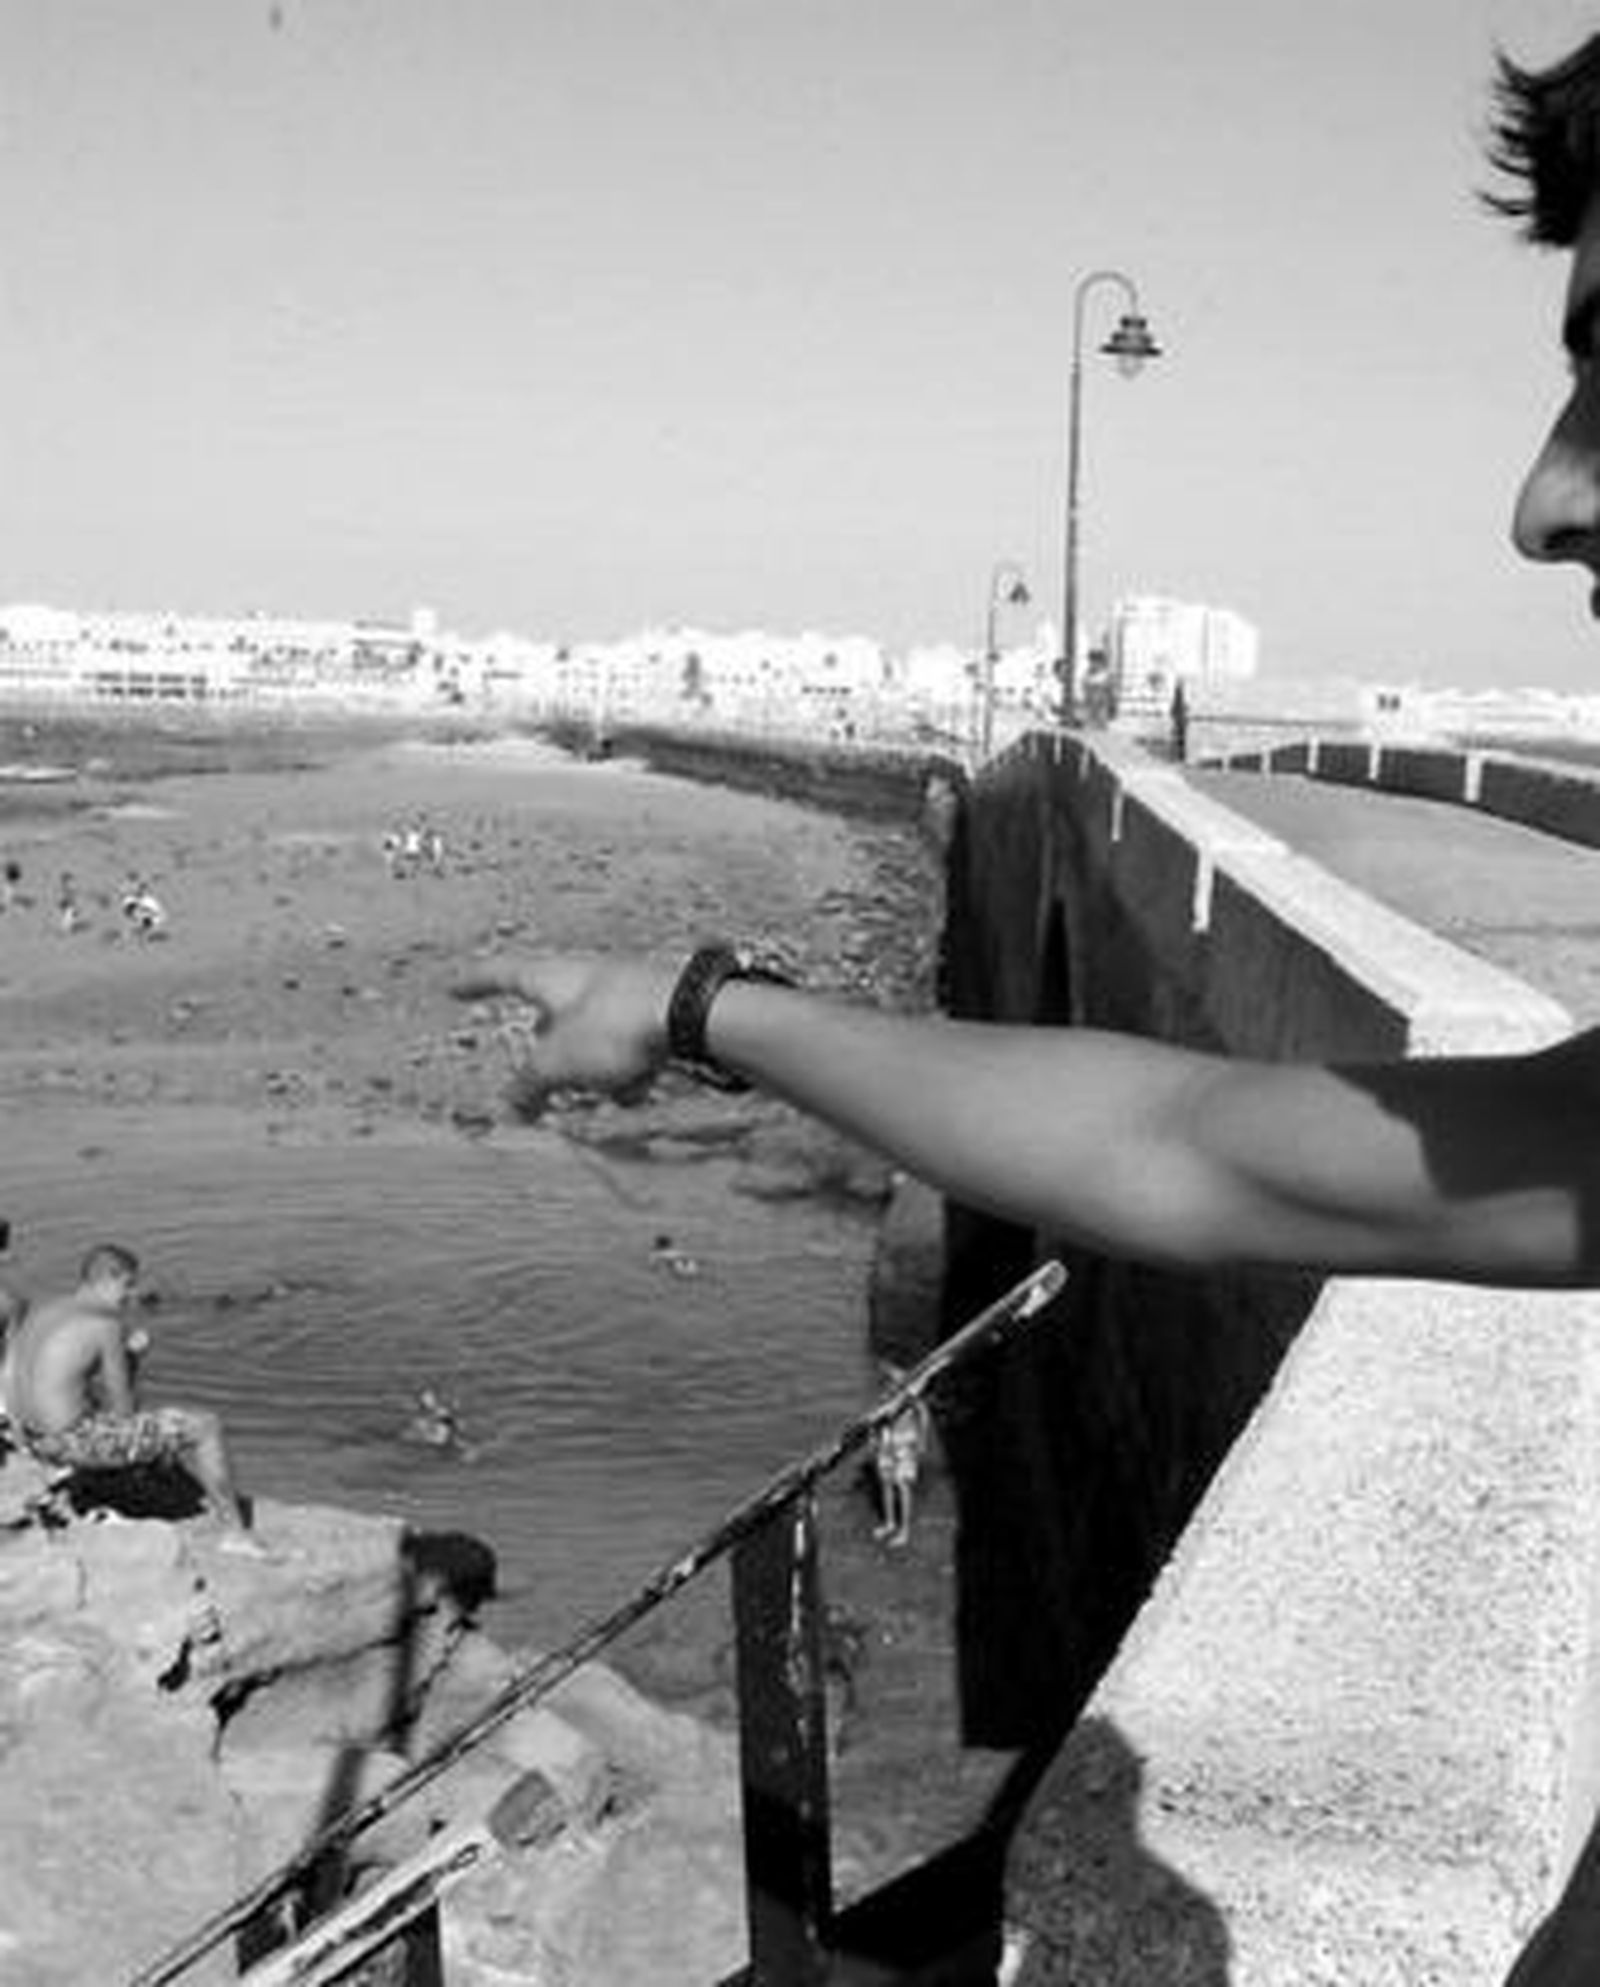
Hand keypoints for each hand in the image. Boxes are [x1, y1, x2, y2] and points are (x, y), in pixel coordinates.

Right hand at [453, 953, 678, 1104]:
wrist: (694, 1014)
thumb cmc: (618, 1025)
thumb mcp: (557, 1063)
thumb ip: (528, 1085)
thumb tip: (510, 1106)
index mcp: (551, 977)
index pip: (500, 974)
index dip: (475, 983)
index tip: (455, 986)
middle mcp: (587, 977)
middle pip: (552, 1011)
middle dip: (546, 1046)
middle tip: (540, 1071)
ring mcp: (625, 990)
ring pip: (592, 1034)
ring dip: (591, 1066)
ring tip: (601, 1089)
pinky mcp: (657, 1010)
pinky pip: (629, 1045)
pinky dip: (626, 1069)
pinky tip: (637, 1089)